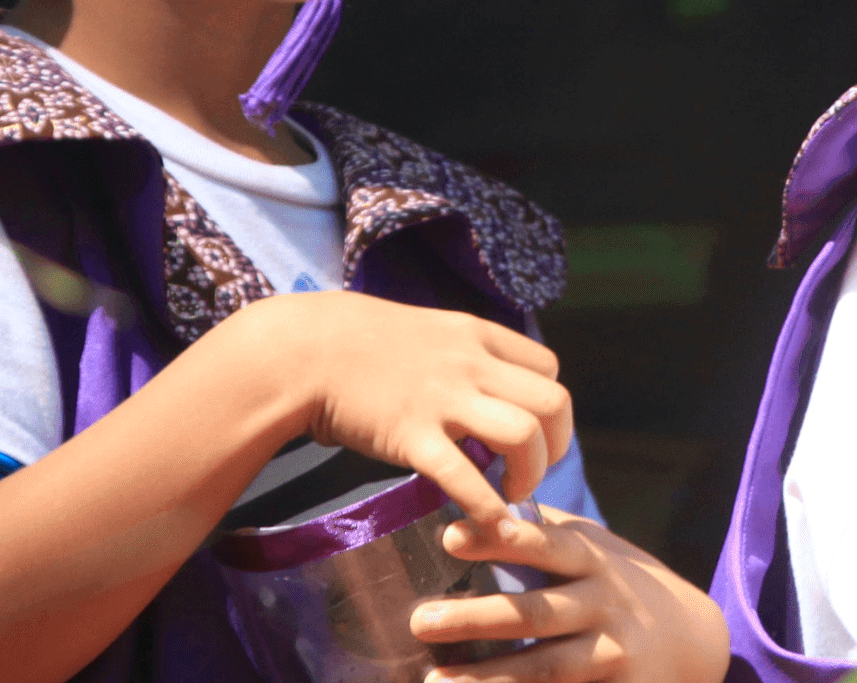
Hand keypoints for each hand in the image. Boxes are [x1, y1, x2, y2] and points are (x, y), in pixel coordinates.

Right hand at [241, 292, 571, 523]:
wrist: (301, 350)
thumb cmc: (357, 342)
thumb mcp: (426, 331)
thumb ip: (462, 356)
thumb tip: (487, 389)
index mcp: (475, 335)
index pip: (548, 368)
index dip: (548, 408)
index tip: (530, 434)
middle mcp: (470, 363)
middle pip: (553, 403)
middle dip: (554, 447)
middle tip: (527, 471)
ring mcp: (443, 398)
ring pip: (524, 435)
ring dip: (527, 475)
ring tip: (506, 494)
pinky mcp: (411, 434)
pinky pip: (465, 477)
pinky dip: (485, 508)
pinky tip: (486, 524)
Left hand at [408, 506, 726, 682]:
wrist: (697, 640)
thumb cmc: (625, 583)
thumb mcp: (598, 546)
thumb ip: (548, 528)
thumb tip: (482, 492)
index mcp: (592, 560)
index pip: (544, 545)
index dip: (499, 540)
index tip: (450, 537)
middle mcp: (603, 605)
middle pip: (534, 613)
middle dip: (476, 618)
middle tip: (420, 620)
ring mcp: (612, 653)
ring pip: (544, 669)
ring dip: (487, 678)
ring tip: (433, 682)